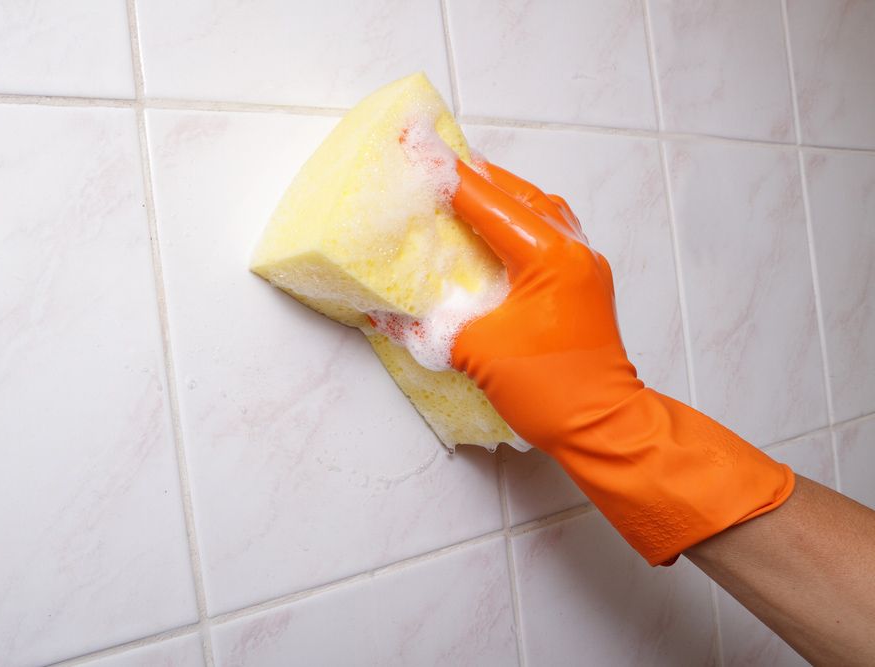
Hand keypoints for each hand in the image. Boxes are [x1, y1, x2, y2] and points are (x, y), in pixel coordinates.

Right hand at [450, 160, 793, 564]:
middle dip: (477, 178)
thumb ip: (428, 327)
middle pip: (520, 196)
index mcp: (548, 257)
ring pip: (540, 210)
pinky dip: (521, 220)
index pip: (488, 204)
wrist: (605, 428)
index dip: (449, 178)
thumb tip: (386, 317)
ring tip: (466, 190)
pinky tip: (498, 229)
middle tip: (438, 164)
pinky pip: (551, 232)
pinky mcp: (585, 283)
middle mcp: (573, 251)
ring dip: (503, 196)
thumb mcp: (476, 354)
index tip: (420, 147)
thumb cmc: (550, 391)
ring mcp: (584, 265)